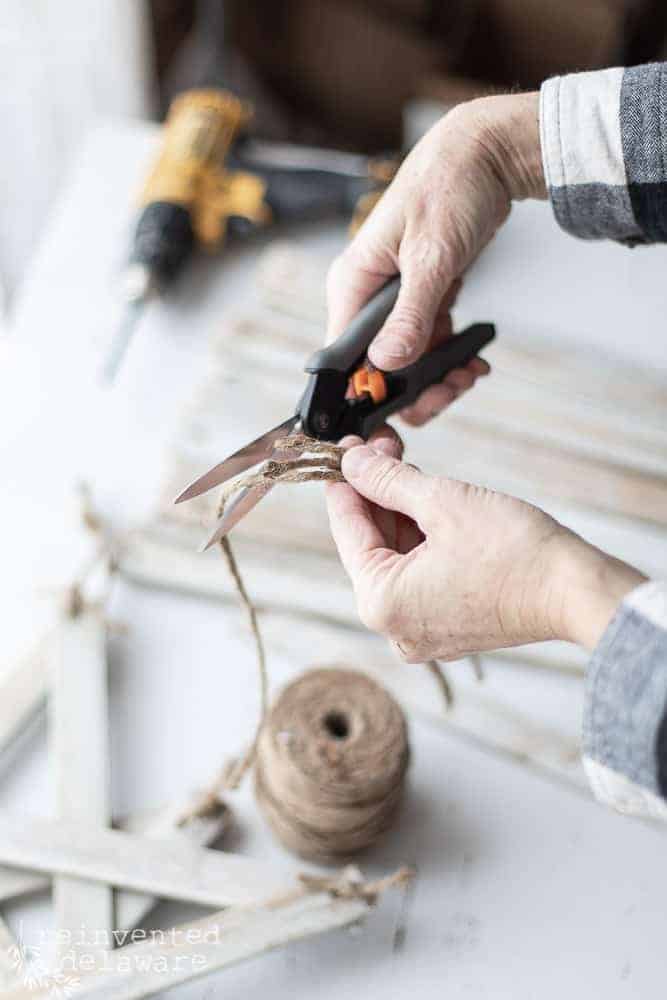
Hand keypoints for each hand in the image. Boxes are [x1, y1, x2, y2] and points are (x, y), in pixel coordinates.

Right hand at [326, 92, 545, 424]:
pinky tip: (472, 357)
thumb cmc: (450, 189)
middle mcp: (366, 295)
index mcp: (352, 284)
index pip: (345, 357)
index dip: (372, 390)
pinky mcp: (419, 295)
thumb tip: (385, 365)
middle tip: (452, 390)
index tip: (408, 407)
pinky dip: (449, 352)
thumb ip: (409, 316)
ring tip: (470, 372)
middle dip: (415, 387)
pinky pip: (426, 339)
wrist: (485, 154)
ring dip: (438, 373)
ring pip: (405, 357)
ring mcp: (394, 297)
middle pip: (377, 365)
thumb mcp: (431, 259)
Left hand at [327, 445, 645, 660]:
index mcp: (381, 602)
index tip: (345, 449)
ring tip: (407, 468)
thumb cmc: (515, 552)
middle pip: (370, 546)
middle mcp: (394, 627)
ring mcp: (422, 632)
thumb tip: (352, 461)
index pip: (346, 530)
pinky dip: (420, 541)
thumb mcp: (441, 501)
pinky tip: (427, 504)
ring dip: (399, 515)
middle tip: (382, 448)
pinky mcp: (449, 627)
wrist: (576, 592)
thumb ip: (387, 480)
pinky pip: (420, 577)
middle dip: (376, 494)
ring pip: (396, 559)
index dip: (344, 481)